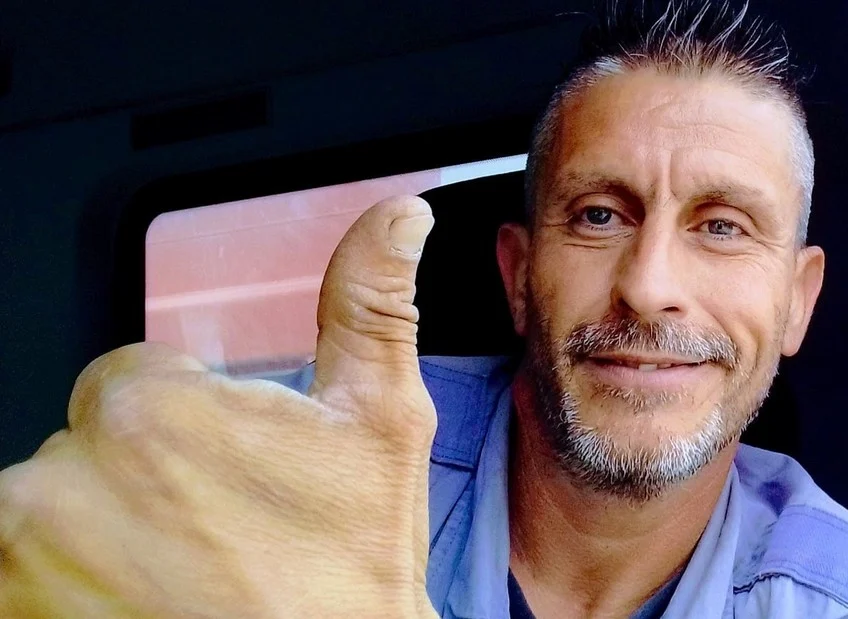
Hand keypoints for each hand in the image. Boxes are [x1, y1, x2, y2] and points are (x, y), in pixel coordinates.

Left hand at [0, 197, 439, 617]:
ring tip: (181, 583)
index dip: (196, 431)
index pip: (137, 381)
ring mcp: (19, 558)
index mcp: (150, 413)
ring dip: (101, 537)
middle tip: (218, 541)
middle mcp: (59, 479)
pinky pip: (23, 570)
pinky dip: (66, 586)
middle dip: (145, 481)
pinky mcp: (9, 610)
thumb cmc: (352, 582)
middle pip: (90, 446)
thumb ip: (369, 305)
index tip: (234, 486)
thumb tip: (399, 214)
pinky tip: (140, 606)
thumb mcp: (382, 430)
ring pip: (51, 510)